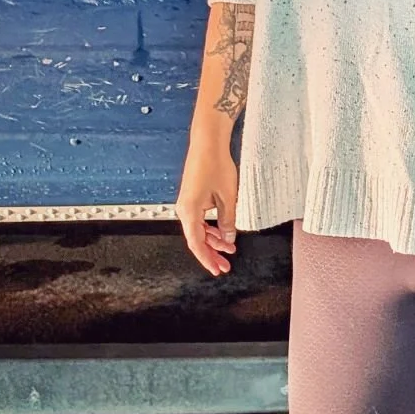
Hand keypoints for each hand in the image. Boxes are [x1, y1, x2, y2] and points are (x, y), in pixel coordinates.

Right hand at [175, 137, 239, 275]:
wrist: (208, 143)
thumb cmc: (216, 165)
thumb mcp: (228, 198)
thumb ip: (227, 221)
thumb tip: (228, 239)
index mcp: (190, 211)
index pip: (196, 244)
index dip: (207, 259)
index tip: (216, 269)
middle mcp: (184, 209)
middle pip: (197, 240)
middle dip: (212, 254)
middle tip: (225, 266)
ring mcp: (187, 204)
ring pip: (199, 230)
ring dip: (213, 242)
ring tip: (229, 251)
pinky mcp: (193, 198)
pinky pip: (200, 220)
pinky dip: (211, 229)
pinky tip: (223, 235)